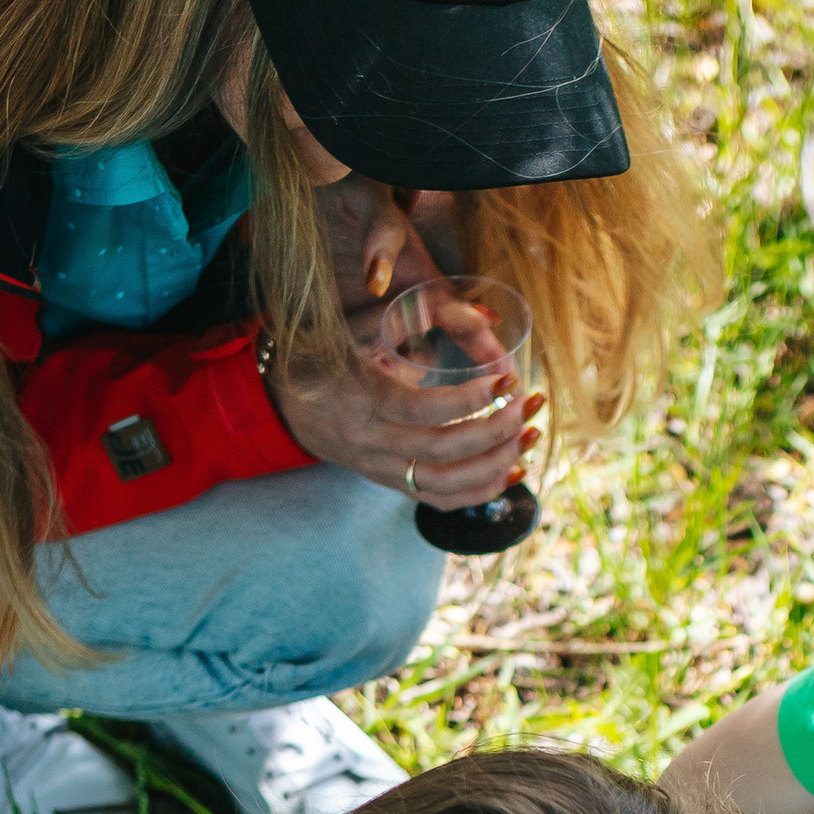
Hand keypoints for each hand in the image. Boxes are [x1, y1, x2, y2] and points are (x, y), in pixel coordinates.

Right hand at [267, 189, 543, 503]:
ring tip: (533, 434)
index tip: (506, 379)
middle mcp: (367, 440)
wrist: (281, 402)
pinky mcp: (388, 483)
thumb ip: (412, 313)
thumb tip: (481, 313)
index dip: (467, 400)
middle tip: (529, 404)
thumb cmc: (325, 352)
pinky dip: (480, 491)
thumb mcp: (356, 324)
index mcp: (358, 396)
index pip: (419, 409)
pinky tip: (513, 470)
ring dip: (496, 465)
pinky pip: (438, 500)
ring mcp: (377, 467)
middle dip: (495, 431)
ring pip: (444, 484)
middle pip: (441, 452)